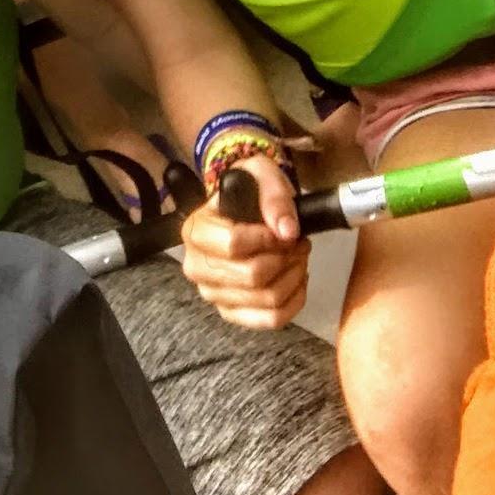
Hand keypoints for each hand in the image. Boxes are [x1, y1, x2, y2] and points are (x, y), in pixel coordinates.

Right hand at [179, 155, 307, 329]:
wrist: (243, 209)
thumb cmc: (249, 192)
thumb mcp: (260, 174)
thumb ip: (274, 196)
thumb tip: (287, 231)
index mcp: (195, 230)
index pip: (234, 245)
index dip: (268, 239)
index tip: (284, 229)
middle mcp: (196, 266)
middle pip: (253, 276)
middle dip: (286, 258)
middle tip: (299, 243)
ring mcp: (213, 294)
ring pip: (267, 299)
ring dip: (294, 277)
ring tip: (299, 256)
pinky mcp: (232, 313)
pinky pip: (272, 319)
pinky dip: (294, 301)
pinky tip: (297, 279)